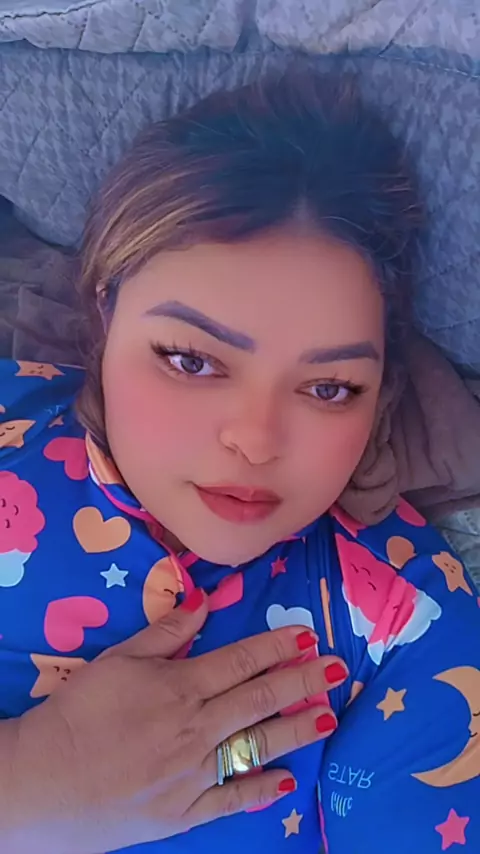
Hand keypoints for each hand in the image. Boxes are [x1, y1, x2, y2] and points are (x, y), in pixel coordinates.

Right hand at [7, 588, 346, 852]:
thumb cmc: (79, 712)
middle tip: (338, 669)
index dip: (278, 646)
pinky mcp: (184, 812)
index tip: (307, 635)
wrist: (45, 780)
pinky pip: (232, 800)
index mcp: (180, 687)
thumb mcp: (118, 660)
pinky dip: (261, 790)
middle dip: (303, 681)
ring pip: (257, 746)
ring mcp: (194, 774)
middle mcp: (197, 728)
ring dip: (296, 730)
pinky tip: (288, 782)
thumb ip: (165, 633)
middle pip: (260, 699)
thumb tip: (202, 601)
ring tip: (328, 715)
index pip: (241, 660)